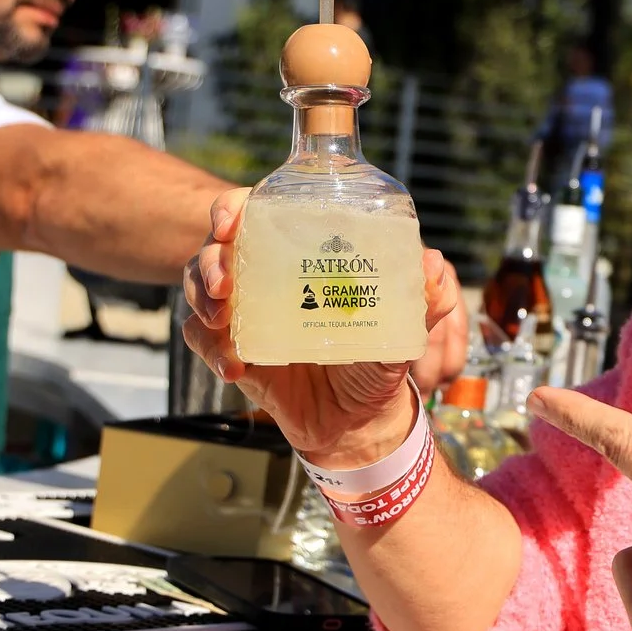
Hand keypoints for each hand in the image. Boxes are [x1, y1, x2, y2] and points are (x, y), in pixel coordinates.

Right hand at [181, 190, 467, 465]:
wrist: (358, 422)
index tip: (231, 220)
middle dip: (210, 259)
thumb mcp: (401, 330)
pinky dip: (210, 351)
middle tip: (225, 282)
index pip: (254, 213)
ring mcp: (244, 314)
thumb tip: (432, 263)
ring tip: (222, 316)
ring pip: (198, 288)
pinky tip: (234, 366)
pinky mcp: (232, 351)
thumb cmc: (376, 361)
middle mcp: (265, 277)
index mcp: (299, 256)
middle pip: (215, 249)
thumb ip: (420, 301)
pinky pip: (202, 341)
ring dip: (199, 296)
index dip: (233, 208)